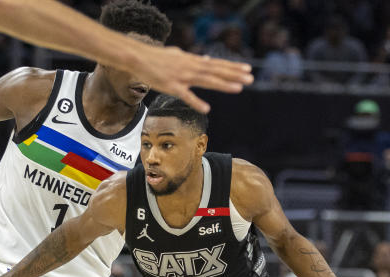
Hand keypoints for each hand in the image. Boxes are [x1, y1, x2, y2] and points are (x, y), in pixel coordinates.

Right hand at [134, 46, 252, 113]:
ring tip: (239, 88)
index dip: (232, 67)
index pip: (217, 64)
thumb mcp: (178, 55)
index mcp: (193, 61)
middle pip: (216, 71)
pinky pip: (186, 96)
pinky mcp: (171, 86)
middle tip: (251, 78)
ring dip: (224, 84)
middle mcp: (191, 67)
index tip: (247, 69)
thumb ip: (192, 58)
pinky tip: (207, 108)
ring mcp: (182, 77)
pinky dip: (196, 102)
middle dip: (234, 75)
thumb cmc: (157, 57)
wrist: (139, 58)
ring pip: (207, 81)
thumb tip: (205, 59)